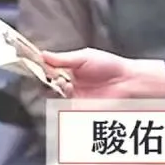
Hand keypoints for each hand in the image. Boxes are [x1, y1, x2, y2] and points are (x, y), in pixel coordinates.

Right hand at [42, 48, 164, 99]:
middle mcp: (69, 86)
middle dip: (48, 82)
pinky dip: (64, 105)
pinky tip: (71, 94)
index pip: (48, 72)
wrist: (128, 80)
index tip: (37, 66)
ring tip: (68, 84)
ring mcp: (74, 98)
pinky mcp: (80, 110)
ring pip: (55, 99)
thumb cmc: (110, 66)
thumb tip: (42, 54)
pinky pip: (66, 111)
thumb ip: (63, 58)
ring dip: (58, 92)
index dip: (41, 70)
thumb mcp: (84, 57)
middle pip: (48, 88)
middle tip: (54, 77)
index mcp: (69, 72)